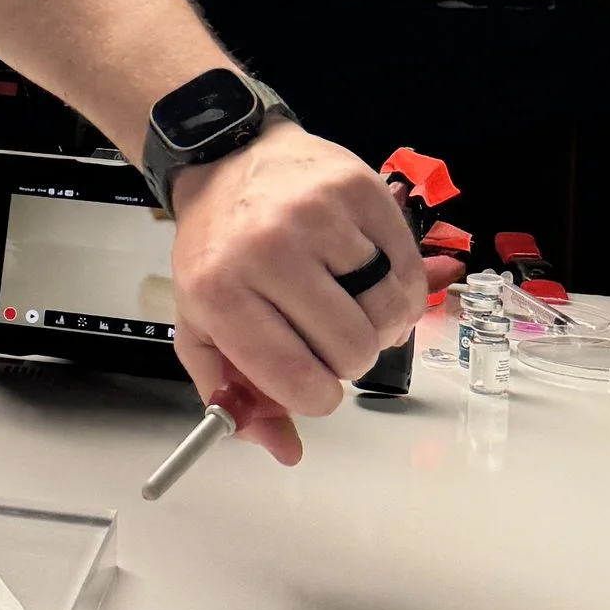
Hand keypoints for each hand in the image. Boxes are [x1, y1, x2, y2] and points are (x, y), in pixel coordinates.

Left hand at [167, 126, 428, 465]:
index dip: (317, 397)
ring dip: (376, 323)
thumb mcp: (202, 326)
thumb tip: (284, 449)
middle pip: (351, 350)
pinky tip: (370, 280)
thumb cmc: (217, 249)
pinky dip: (398, 289)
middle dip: (346, 359)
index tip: (315, 384)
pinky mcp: (361, 190)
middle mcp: (269, 250)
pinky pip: (407, 269)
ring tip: (347, 304)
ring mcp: (318, 216)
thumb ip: (233, 397)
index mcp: (220, 292)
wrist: (228, 160)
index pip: (297, 380)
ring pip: (386, 312)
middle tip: (325, 334)